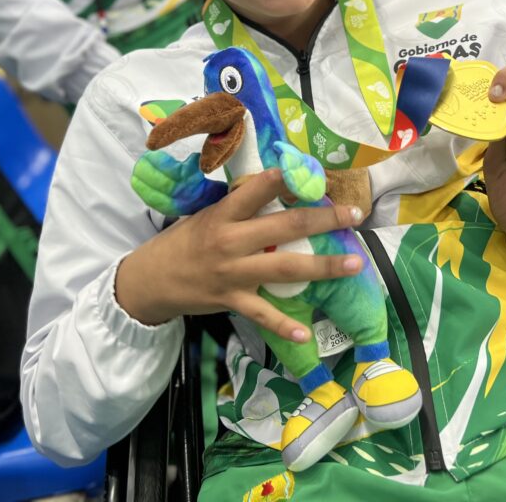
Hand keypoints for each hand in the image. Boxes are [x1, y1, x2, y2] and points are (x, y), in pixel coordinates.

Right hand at [115, 168, 364, 341]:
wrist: (151, 280)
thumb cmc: (183, 241)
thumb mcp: (206, 215)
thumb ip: (238, 207)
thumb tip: (276, 186)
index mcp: (224, 215)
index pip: (256, 191)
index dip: (283, 180)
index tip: (313, 173)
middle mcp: (231, 242)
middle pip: (285, 227)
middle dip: (324, 220)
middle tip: (354, 215)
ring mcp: (233, 273)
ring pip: (286, 268)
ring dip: (323, 266)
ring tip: (355, 263)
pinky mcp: (232, 300)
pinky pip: (263, 314)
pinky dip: (284, 325)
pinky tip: (306, 331)